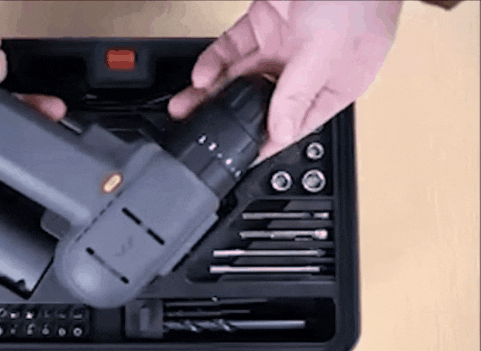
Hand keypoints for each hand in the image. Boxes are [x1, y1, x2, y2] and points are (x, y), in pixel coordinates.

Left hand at [169, 1, 402, 162]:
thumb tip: (280, 132)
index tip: (238, 158)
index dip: (265, 142)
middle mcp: (307, 68)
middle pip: (260, 102)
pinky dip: (214, 61)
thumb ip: (298, 93)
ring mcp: (284, 44)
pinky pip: (232, 47)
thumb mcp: (327, 52)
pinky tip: (201, 76)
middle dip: (228, 117)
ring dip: (211, 93)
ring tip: (186, 107)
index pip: (294, 124)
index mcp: (334, 85)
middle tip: (199, 131)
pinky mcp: (263, 21)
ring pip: (240, 77)